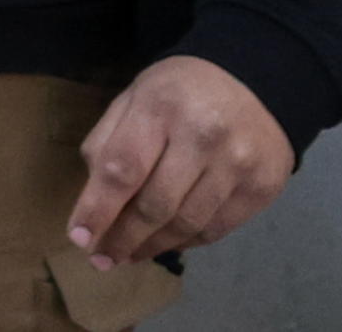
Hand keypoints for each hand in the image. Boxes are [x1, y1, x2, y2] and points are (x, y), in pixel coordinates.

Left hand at [68, 57, 290, 266]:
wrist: (255, 82)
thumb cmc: (179, 92)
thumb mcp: (134, 98)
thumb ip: (108, 142)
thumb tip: (91, 199)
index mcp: (160, 108)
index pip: (122, 169)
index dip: (98, 208)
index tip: (80, 238)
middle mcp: (203, 137)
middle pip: (155, 205)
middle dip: (123, 237)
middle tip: (103, 259)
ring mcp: (237, 165)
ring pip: (187, 223)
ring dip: (153, 246)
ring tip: (130, 255)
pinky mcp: (262, 188)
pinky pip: (216, 229)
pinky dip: (186, 242)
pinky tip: (167, 243)